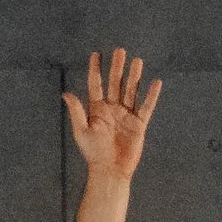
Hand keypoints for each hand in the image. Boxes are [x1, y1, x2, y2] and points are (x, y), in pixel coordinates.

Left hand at [63, 47, 161, 178]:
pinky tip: (155, 82)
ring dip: (134, 76)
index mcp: (97, 109)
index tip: (96, 54)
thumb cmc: (93, 153)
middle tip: (120, 51)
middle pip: (115, 83)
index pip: (96, 84)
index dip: (96, 69)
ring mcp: (126, 115)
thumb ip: (76, 111)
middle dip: (117, 67)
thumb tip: (66, 94)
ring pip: (131, 91)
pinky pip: (146, 107)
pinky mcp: (139, 124)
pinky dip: (151, 96)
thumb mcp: (81, 131)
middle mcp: (112, 109)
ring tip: (137, 61)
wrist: (110, 170)